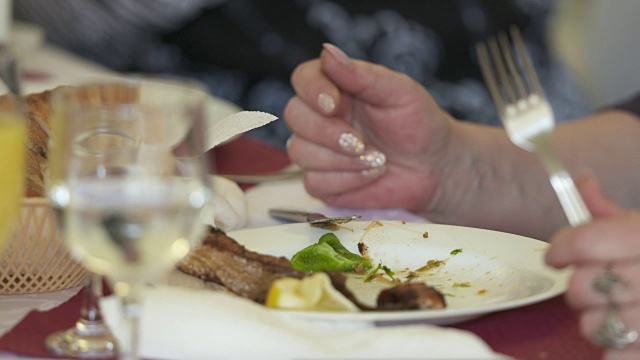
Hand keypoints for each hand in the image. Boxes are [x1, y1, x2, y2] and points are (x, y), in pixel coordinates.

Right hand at [284, 43, 456, 212]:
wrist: (434, 167)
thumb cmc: (418, 124)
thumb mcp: (398, 91)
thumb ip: (361, 74)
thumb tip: (327, 51)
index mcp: (336, 89)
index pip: (303, 78)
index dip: (312, 90)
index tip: (334, 103)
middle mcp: (321, 117)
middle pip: (294, 116)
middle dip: (328, 132)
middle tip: (360, 141)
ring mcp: (319, 150)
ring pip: (300, 151)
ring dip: (341, 160)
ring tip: (376, 159)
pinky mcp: (323, 182)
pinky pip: (315, 181)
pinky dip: (346, 181)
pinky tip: (371, 174)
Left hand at [546, 176, 639, 358]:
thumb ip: (611, 212)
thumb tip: (581, 180)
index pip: (585, 241)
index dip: (560, 248)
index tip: (556, 255)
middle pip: (581, 287)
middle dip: (579, 285)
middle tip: (595, 282)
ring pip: (592, 325)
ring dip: (595, 318)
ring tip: (616, 308)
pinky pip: (612, 357)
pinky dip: (613, 348)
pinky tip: (627, 332)